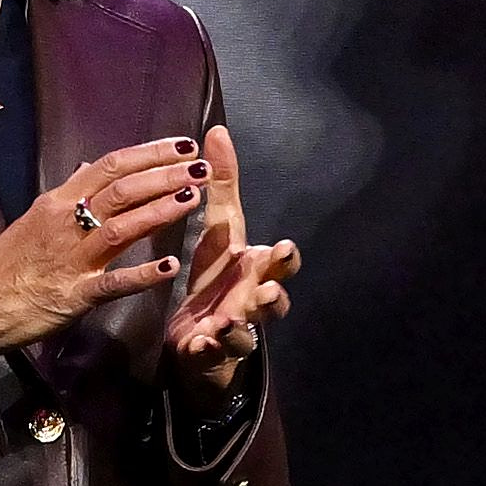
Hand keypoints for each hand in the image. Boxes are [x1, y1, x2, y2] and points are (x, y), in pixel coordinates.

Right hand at [0, 136, 205, 354]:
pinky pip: (113, 283)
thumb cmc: (3, 264)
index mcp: (58, 202)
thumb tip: (86, 167)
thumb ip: (66, 194)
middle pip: (122, 190)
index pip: (109, 166)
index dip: (149, 153)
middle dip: (165, 175)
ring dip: (160, 211)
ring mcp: (71, 259)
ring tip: (193, 199)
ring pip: (122, 227)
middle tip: (200, 166)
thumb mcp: (33, 218)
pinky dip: (143, 275)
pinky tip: (170, 267)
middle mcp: (66, 223)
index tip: (182, 144)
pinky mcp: (73, 295)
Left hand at [163, 121, 298, 387]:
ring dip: (239, 326)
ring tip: (228, 321)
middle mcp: (253, 302)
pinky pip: (213, 354)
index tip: (283, 248)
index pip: (281, 265)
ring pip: (247, 332)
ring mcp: (236, 331)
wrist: (202, 338)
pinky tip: (199, 344)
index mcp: (257, 271)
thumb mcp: (220, 231)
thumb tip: (217, 131)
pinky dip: (208, 349)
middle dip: (274, 297)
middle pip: (275, 302)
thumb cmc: (217, 280)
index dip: (285, 259)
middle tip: (266, 292)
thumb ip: (223, 186)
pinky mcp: (212, 354)